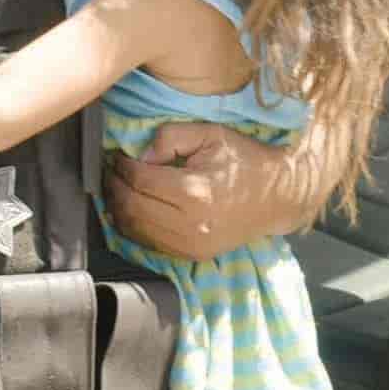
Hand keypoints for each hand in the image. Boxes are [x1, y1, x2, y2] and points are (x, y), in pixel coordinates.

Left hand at [103, 120, 303, 260]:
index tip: (117, 156)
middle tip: (110, 171)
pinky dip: (134, 227)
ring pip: (135, 230)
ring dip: (118, 209)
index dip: (122, 167)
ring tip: (117, 189)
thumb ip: (171, 137)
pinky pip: (149, 243)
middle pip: (132, 207)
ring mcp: (190, 244)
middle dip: (114, 187)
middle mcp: (190, 224)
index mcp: (194, 191)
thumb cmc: (246, 161)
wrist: (278, 197)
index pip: (140, 180)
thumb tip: (140, 155)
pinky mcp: (191, 255)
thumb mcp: (211, 134)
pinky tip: (132, 209)